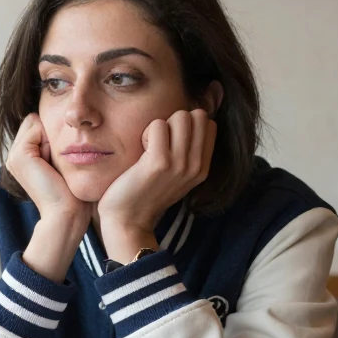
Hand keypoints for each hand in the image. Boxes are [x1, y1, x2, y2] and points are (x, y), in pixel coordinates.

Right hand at [6, 114, 88, 225]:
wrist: (65, 213)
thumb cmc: (70, 191)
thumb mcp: (60, 162)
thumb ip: (52, 143)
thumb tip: (56, 120)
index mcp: (22, 158)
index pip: (35, 124)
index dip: (51, 135)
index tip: (57, 161)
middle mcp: (14, 156)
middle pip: (34, 121)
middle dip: (49, 135)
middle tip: (55, 163)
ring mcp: (13, 156)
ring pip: (35, 122)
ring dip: (50, 138)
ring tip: (53, 164)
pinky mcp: (19, 156)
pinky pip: (36, 127)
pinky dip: (48, 141)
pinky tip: (50, 164)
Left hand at [97, 109, 216, 262]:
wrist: (127, 221)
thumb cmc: (145, 193)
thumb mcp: (177, 176)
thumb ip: (188, 153)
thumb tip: (189, 120)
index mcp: (202, 168)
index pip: (209, 124)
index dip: (188, 124)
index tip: (171, 143)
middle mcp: (195, 166)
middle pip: (198, 115)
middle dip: (176, 121)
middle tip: (159, 142)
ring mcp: (180, 164)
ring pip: (181, 116)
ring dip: (161, 126)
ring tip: (150, 147)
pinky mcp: (159, 162)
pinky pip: (158, 125)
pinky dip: (146, 132)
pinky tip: (141, 152)